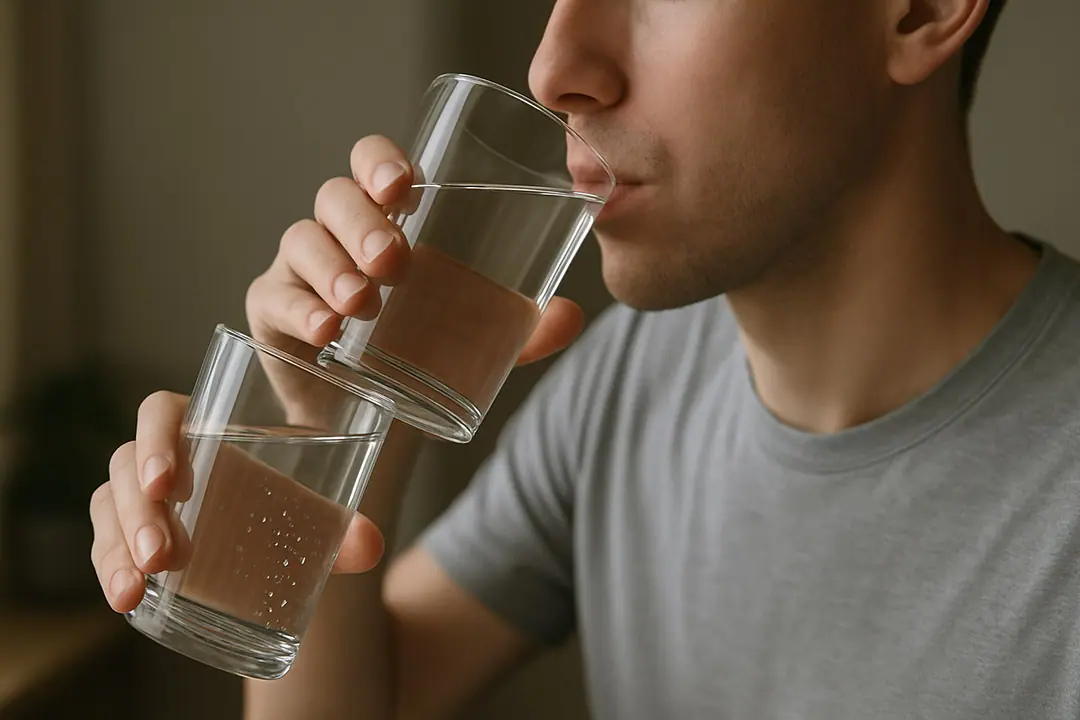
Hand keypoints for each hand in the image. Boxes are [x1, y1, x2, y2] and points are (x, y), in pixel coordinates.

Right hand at [91, 135, 585, 613]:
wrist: (368, 409)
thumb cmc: (418, 347)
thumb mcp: (474, 335)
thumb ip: (521, 327)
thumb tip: (571, 315)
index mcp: (385, 219)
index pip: (372, 166)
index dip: (380, 161)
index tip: (405, 185)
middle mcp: (337, 233)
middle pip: (334, 198)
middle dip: (362, 223)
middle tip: (394, 260)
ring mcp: (299, 269)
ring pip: (302, 242)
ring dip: (333, 268)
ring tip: (363, 304)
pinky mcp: (272, 313)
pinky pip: (274, 298)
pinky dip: (301, 311)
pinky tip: (327, 334)